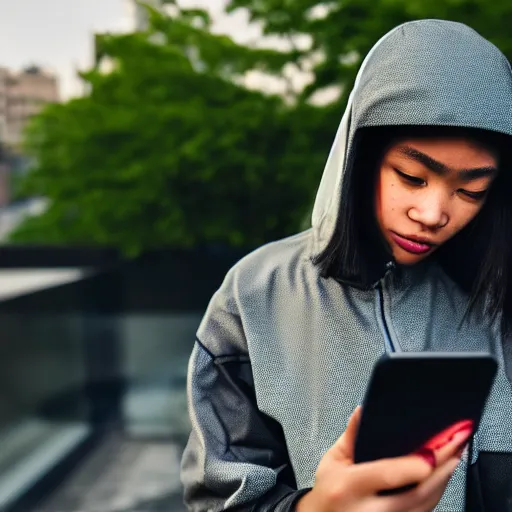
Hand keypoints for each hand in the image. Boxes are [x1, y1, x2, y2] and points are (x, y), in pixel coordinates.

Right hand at [296, 407, 471, 511]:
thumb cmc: (329, 492)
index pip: (387, 475)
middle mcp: (369, 511)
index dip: (413, 464)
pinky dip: (436, 493)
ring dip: (444, 479)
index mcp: (350, 487)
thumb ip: (351, 435)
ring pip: (425, 505)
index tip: (431, 450)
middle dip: (441, 466)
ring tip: (456, 452)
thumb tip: (364, 411)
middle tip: (457, 442)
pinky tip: (443, 475)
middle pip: (417, 492)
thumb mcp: (333, 460)